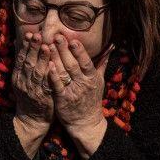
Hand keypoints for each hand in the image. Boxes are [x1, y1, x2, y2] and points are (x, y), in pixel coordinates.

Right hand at [12, 31, 54, 154]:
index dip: (25, 46)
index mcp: (18, 77)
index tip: (30, 34)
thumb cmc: (30, 96)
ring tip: (46, 46)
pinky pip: (46, 84)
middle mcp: (23, 83)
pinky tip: (52, 66)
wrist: (31, 119)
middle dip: (32, 48)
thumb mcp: (23, 81)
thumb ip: (24, 65)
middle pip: (28, 63)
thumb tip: (22, 45)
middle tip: (37, 35)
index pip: (21, 59)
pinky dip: (48, 75)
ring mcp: (32, 91)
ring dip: (41, 59)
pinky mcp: (42, 98)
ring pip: (36, 72)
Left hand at [46, 35, 110, 157]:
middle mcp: (83, 84)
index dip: (79, 51)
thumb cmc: (92, 99)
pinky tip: (48, 65)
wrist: (86, 123)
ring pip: (64, 73)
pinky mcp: (62, 99)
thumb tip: (111, 47)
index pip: (86, 62)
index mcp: (92, 77)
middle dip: (64, 50)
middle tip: (57, 36)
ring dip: (56, 59)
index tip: (73, 39)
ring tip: (48, 46)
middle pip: (73, 64)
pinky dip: (53, 76)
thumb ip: (102, 63)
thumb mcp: (99, 81)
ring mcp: (73, 92)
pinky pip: (57, 86)